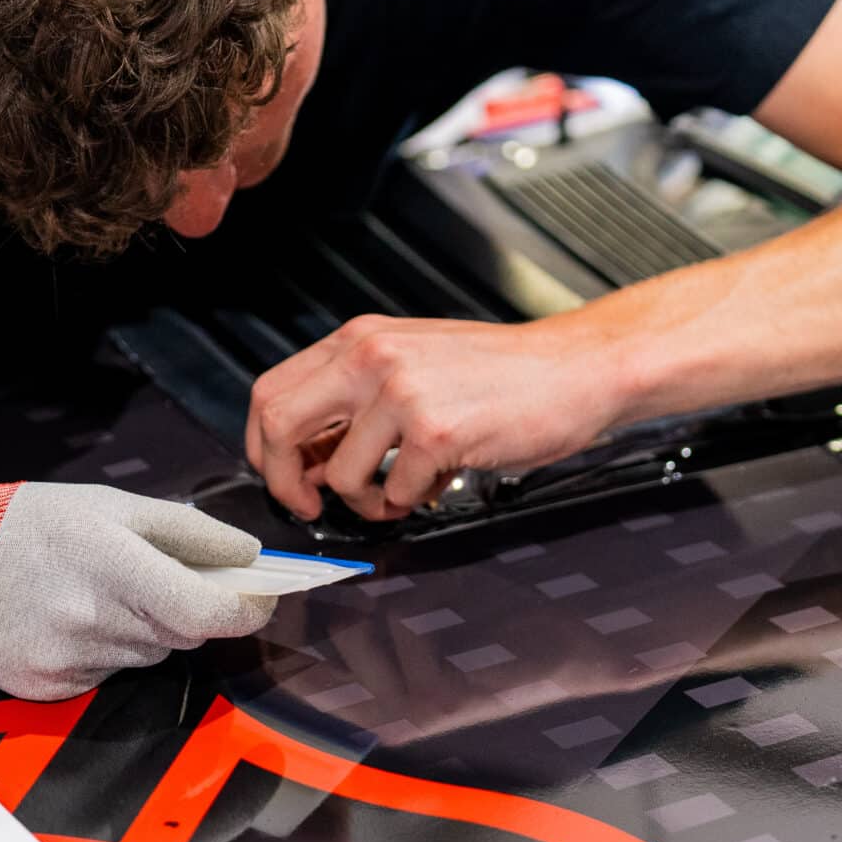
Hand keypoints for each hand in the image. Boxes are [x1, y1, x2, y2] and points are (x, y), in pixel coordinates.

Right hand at [0, 478, 274, 700]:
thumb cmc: (23, 525)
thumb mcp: (107, 506)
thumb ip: (185, 531)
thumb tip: (247, 555)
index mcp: (114, 566)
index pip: (209, 613)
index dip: (247, 611)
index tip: (262, 599)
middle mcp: (94, 621)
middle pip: (182, 636)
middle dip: (186, 610)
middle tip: (158, 578)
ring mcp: (69, 662)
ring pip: (145, 656)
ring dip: (141, 630)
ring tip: (96, 592)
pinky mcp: (48, 690)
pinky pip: (105, 676)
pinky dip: (103, 651)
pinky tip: (65, 619)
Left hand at [246, 314, 625, 520]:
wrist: (576, 368)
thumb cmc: (501, 372)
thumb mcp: (413, 364)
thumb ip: (354, 402)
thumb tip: (307, 460)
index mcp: (359, 338)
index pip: (271, 392)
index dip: (265, 447)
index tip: (286, 474)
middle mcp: (372, 356)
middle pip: (279, 425)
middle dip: (285, 480)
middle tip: (311, 503)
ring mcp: (403, 391)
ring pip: (339, 473)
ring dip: (364, 502)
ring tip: (396, 495)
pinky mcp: (437, 429)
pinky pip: (395, 492)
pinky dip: (412, 502)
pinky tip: (437, 483)